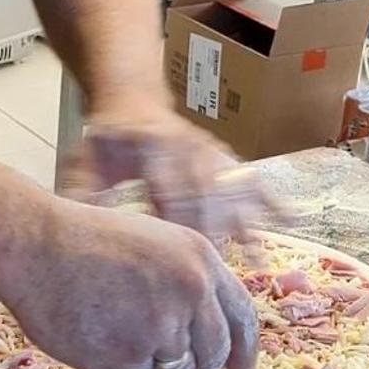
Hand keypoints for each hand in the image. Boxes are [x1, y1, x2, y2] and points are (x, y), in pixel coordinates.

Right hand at [0, 201, 257, 368]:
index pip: (241, 315)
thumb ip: (185, 283)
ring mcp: (164, 325)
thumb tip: (204, 335)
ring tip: (110, 329)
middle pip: (214, 352)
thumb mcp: (152, 246)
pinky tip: (94, 334)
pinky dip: (118, 365)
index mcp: (199, 259)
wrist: (33, 246)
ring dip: (150, 363)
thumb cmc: (81, 243)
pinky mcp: (132, 354)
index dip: (245, 350)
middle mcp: (192, 291)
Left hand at [64, 98, 272, 239]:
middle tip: (217, 272)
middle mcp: (187, 147)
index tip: (185, 255)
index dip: (178, 220)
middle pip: (207, 193)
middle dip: (214, 231)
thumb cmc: (105, 138)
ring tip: (258, 259)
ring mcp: (208, 151)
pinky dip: (270, 197)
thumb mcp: (84, 161)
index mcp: (152, 147)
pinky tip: (290, 219)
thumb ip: (82, 194)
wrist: (131, 97)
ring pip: (232, 189)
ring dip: (245, 223)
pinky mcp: (222, 155)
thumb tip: (78, 231)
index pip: (169, 188)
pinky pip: (250, 178)